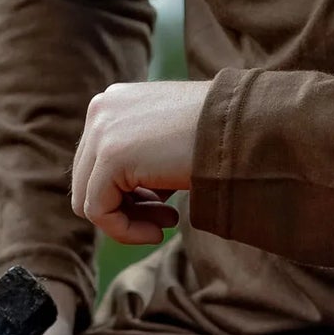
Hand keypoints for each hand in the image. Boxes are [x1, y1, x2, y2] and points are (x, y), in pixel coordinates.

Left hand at [71, 80, 209, 244]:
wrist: (245, 125)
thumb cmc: (221, 133)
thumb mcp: (168, 138)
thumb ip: (140, 157)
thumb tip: (124, 197)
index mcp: (114, 101)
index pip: (96, 162)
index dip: (128, 194)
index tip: (164, 208)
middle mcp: (101, 109)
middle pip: (88, 180)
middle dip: (127, 208)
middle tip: (166, 221)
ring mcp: (102, 130)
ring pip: (89, 198)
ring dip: (127, 221)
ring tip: (166, 225)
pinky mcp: (110, 155)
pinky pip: (98, 210)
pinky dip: (124, 230)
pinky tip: (159, 233)